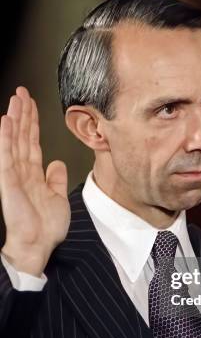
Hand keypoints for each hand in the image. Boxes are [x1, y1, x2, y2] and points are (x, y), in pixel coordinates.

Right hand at [0, 87, 69, 275]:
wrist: (39, 245)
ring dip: (14, 119)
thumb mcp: (58, 197)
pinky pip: (6, 156)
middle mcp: (22, 171)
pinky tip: (5, 122)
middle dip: (22, 114)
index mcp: (34, 174)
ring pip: (13, 141)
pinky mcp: (8, 182)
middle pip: (22, 136)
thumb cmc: (46, 227)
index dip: (32, 123)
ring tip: (15, 99)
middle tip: (21, 92)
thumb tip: (57, 164)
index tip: (31, 105)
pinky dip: (6, 139)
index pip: (32, 142)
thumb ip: (56, 179)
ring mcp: (14, 175)